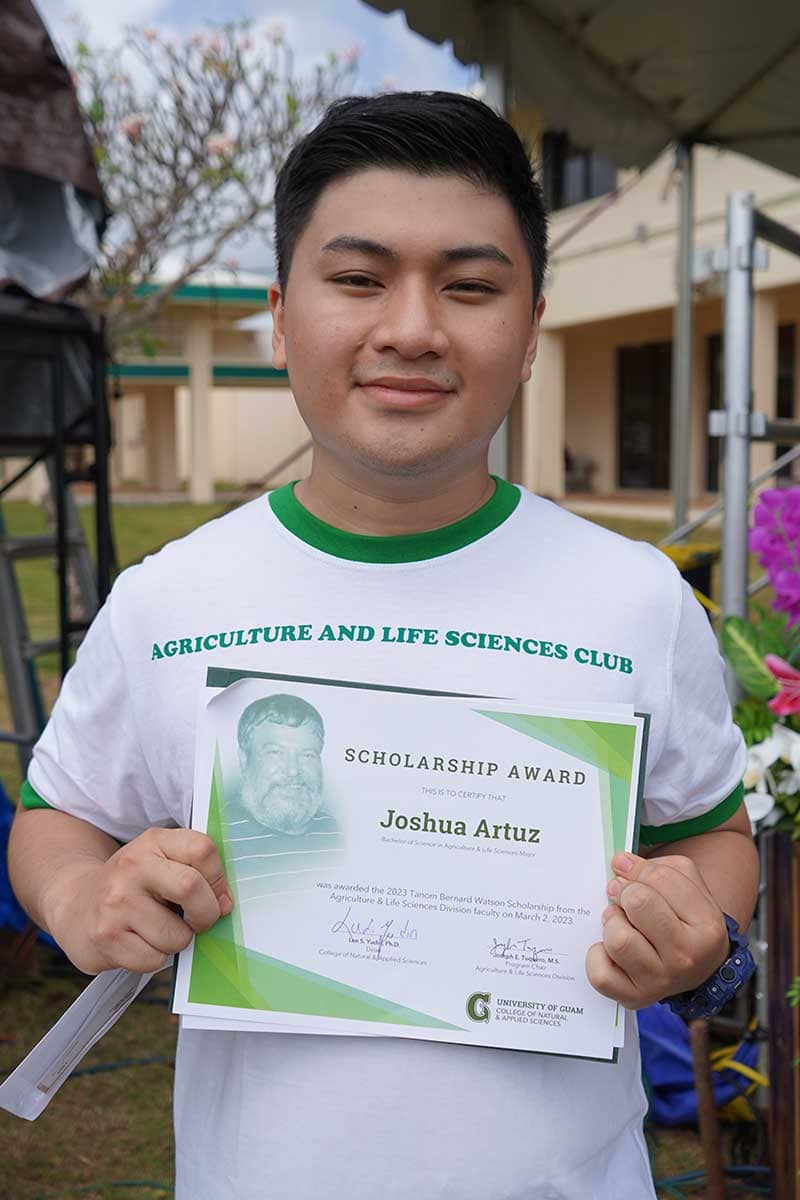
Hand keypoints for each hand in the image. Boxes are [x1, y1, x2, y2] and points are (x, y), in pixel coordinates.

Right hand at [44, 827, 232, 974]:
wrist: (74, 902)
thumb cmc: (133, 884)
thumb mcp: (160, 860)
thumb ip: (196, 870)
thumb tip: (224, 904)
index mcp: (153, 841)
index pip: (203, 850)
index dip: (219, 879)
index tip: (216, 895)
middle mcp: (132, 867)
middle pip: (192, 888)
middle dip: (206, 914)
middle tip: (198, 921)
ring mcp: (116, 903)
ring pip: (176, 936)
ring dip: (177, 941)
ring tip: (158, 929)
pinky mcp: (105, 938)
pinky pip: (153, 960)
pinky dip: (154, 958)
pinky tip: (139, 942)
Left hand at [585, 852, 729, 1009]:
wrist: (698, 967)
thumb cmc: (687, 920)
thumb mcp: (688, 887)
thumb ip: (656, 869)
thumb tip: (620, 864)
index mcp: (706, 926)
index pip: (659, 879)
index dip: (638, 870)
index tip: (631, 873)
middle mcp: (686, 957)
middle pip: (638, 903)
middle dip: (624, 892)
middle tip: (623, 897)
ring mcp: (660, 981)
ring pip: (617, 939)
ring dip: (611, 923)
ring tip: (620, 923)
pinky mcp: (635, 998)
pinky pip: (600, 974)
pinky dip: (597, 956)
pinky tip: (609, 949)